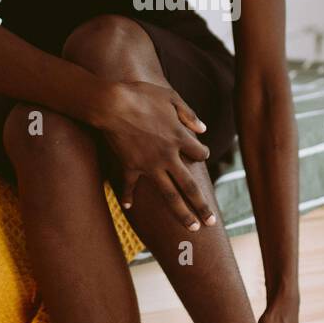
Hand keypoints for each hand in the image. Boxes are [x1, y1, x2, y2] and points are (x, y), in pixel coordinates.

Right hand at [98, 79, 217, 230]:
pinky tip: (129, 206)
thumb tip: (203, 129)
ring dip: (181, 213)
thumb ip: (188, 114)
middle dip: (201, 206)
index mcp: (180, 137)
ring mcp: (149, 164)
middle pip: (189, 186)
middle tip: (210, 222)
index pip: (199, 153)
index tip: (201, 155)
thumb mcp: (171, 97)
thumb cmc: (142, 95)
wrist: (113, 103)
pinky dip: (128, 195)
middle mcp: (168, 156)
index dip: (202, 154)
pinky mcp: (130, 166)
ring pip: (169, 195)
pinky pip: (130, 185)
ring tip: (191, 227)